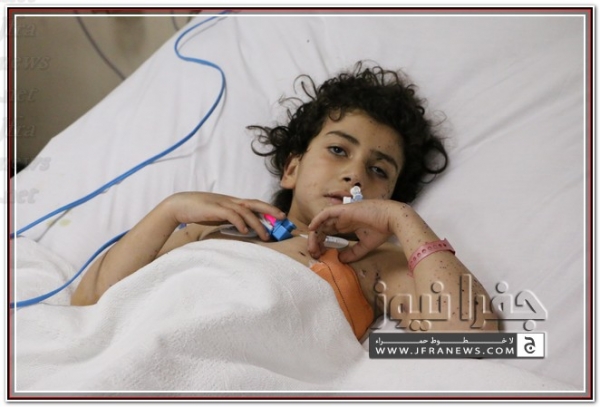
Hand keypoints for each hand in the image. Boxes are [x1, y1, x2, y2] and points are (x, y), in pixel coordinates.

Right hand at [163, 192, 285, 240]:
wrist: (180, 205)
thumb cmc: (199, 211)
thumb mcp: (218, 214)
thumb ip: (230, 218)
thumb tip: (243, 228)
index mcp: (232, 202)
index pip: (254, 203)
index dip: (268, 208)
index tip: (279, 216)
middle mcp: (230, 201)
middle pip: (255, 203)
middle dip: (270, 210)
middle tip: (282, 218)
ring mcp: (223, 203)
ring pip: (246, 211)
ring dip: (257, 224)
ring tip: (265, 236)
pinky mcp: (215, 209)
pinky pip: (231, 214)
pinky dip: (240, 222)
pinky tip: (245, 231)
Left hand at [307, 200, 408, 261]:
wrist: (392, 219)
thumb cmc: (382, 229)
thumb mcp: (364, 246)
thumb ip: (352, 253)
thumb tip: (340, 260)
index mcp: (346, 224)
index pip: (328, 233)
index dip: (321, 243)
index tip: (319, 255)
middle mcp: (342, 219)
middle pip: (322, 229)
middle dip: (316, 241)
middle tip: (314, 254)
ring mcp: (342, 213)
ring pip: (322, 222)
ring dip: (315, 235)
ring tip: (313, 247)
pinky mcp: (343, 210)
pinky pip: (325, 213)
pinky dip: (317, 220)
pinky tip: (312, 229)